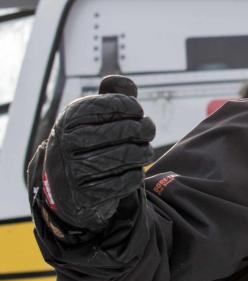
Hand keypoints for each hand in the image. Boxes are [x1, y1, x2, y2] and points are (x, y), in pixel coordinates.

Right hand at [41, 76, 154, 231]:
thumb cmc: (87, 144)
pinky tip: (133, 171)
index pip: (110, 104)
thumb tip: (126, 83)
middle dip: (144, 129)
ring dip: (143, 152)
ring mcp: (73, 172)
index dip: (131, 106)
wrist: (66, 190)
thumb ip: (112, 97)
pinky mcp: (85, 197)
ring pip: (127, 156)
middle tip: (149, 130)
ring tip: (145, 150)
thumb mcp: (93, 117)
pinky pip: (125, 182)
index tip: (138, 111)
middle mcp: (66, 144)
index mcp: (69, 120)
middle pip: (124, 130)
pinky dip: (135, 176)